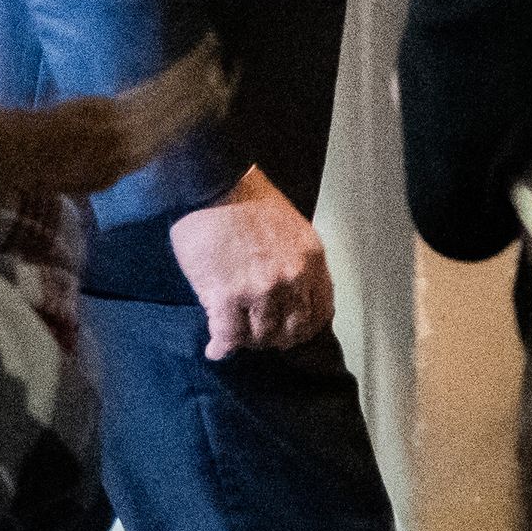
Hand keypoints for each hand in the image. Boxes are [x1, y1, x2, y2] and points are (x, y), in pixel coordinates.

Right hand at [169, 167, 329, 358]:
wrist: (212, 182)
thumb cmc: (247, 198)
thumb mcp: (291, 226)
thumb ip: (296, 262)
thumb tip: (287, 294)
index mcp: (311, 259)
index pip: (320, 313)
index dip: (303, 328)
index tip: (289, 331)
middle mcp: (292, 278)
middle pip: (292, 331)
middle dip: (275, 338)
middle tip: (259, 336)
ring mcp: (260, 289)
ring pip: (260, 337)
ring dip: (247, 341)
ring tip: (236, 337)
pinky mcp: (227, 296)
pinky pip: (228, 336)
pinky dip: (221, 346)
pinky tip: (216, 348)